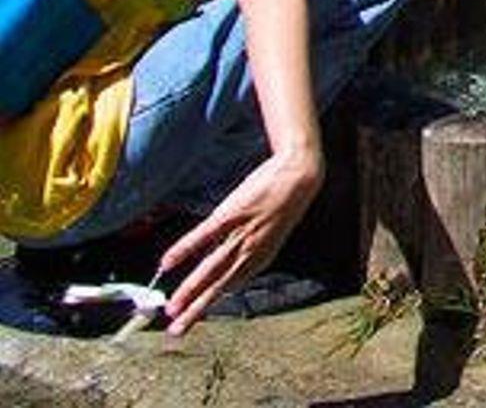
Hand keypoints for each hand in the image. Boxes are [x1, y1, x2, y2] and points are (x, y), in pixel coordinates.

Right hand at [157, 148, 322, 335]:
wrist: (300, 173)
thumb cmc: (283, 200)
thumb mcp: (269, 230)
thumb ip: (246, 247)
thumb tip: (219, 258)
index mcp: (262, 257)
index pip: (231, 286)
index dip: (210, 303)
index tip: (191, 319)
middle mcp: (252, 250)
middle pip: (219, 285)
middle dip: (197, 309)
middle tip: (176, 331)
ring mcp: (242, 232)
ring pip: (211, 267)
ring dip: (189, 289)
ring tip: (172, 308)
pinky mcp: (232, 213)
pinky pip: (204, 235)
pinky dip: (184, 249)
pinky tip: (167, 262)